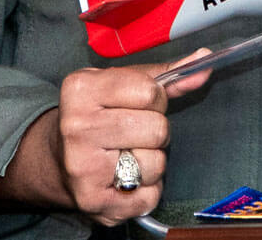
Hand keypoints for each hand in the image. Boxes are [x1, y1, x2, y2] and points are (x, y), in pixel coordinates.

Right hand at [0, 49, 211, 223]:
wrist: (57, 159)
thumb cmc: (99, 115)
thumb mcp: (124, 84)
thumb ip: (167, 75)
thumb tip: (204, 61)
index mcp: (82, 89)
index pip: (150, 91)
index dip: (155, 99)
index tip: (138, 105)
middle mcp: (77, 127)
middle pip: (157, 129)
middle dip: (156, 131)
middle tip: (134, 133)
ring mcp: (82, 167)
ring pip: (156, 164)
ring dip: (152, 162)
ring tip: (128, 156)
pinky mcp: (92, 201)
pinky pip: (149, 196)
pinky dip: (147, 191)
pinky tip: (126, 179)